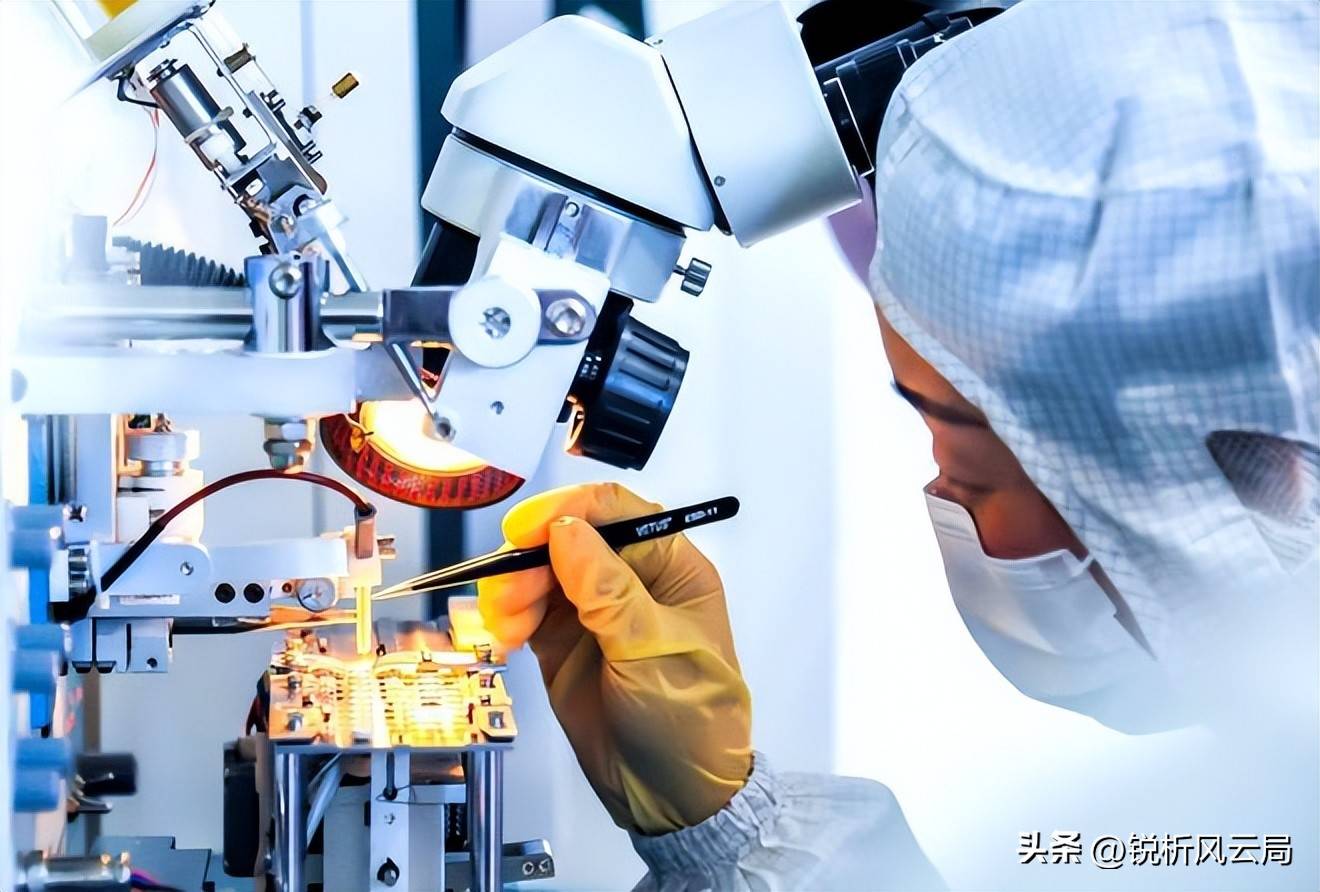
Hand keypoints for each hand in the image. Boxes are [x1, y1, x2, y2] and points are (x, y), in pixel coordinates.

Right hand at [477, 482, 751, 834]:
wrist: (673, 797)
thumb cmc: (692, 724)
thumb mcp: (654, 652)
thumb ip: (609, 590)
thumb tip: (568, 531)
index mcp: (672, 569)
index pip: (616, 512)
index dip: (568, 511)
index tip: (528, 529)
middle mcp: (632, 582)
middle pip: (567, 538)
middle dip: (531, 557)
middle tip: (509, 590)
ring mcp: (595, 611)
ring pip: (539, 571)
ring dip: (513, 588)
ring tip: (508, 625)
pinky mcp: (565, 642)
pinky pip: (525, 609)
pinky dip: (507, 615)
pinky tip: (507, 636)